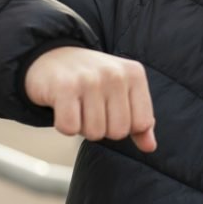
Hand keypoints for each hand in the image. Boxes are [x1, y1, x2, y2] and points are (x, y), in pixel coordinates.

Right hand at [24, 46, 156, 151]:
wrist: (52, 56)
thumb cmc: (92, 81)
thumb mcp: (123, 93)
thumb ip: (139, 121)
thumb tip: (150, 147)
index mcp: (134, 74)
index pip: (142, 123)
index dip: (124, 126)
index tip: (111, 110)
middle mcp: (115, 74)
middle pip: (118, 132)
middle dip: (102, 128)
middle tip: (91, 108)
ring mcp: (90, 79)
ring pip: (94, 133)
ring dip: (82, 127)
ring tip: (78, 106)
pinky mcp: (64, 87)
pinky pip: (70, 129)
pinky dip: (64, 125)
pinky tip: (63, 107)